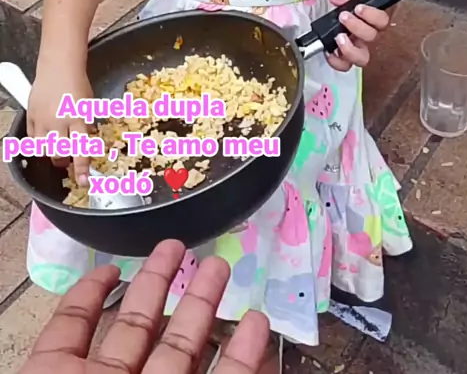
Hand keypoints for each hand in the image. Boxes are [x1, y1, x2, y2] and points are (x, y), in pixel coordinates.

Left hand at [20, 239, 269, 373]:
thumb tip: (96, 283)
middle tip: (183, 245)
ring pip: (184, 350)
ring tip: (222, 264)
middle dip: (160, 282)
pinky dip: (243, 360)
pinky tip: (258, 326)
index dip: (92, 293)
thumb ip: (70, 332)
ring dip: (205, 306)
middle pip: (140, 328)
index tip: (113, 265)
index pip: (75, 326)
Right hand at [27, 67, 92, 184]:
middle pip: (58, 154)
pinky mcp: (31, 116)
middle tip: (67, 159)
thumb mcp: (89, 105)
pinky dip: (39, 143)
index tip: (84, 183)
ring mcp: (43, 120)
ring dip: (51, 153)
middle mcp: (59, 122)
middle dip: (63, 161)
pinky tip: (45, 137)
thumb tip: (88, 143)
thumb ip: (86, 125)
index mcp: (79, 118)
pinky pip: (32, 139)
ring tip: (56, 147)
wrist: (59, 66)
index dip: (82, 169)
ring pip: (43, 150)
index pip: (81, 150)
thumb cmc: (78, 85)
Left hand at [326, 0, 388, 71]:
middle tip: (343, 17)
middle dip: (357, 26)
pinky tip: (329, 52)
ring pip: (362, 58)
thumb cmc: (352, 11)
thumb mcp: (352, 0)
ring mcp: (359, 50)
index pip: (382, 20)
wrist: (346, 21)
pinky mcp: (346, 59)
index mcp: (374, 22)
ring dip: (350, 49)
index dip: (371, 15)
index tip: (358, 8)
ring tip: (339, 37)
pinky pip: (345, 65)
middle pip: (371, 37)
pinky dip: (336, 61)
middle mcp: (369, 39)